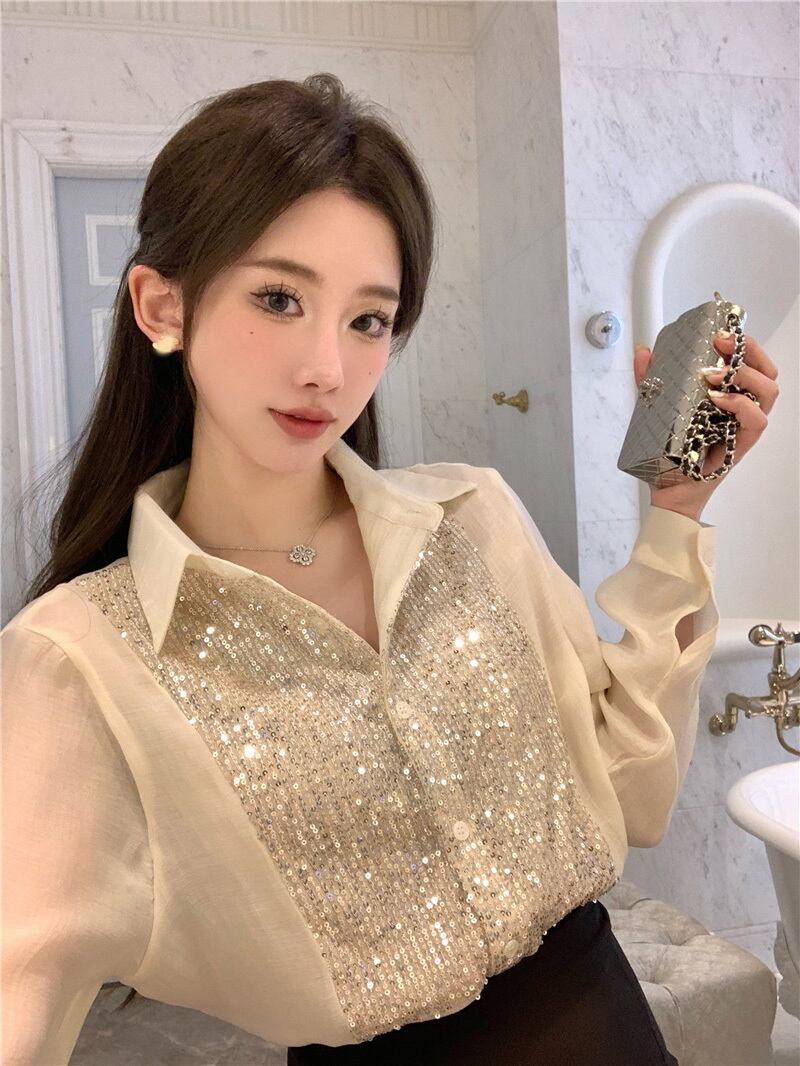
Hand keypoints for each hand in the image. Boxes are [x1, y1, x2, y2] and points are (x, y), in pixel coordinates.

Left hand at [633, 331, 779, 520]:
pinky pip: (756, 421)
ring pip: (768, 391)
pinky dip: (740, 405)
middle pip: (765, 371)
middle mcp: (741, 408)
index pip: (750, 362)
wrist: (666, 491)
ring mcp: (743, 426)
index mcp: (728, 395)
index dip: (742, 343)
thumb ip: (650, 381)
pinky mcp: (740, 445)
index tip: (720, 331)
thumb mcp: (655, 409)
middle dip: (748, 350)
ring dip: (745, 374)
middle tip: (721, 342)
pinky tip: (718, 400)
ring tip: (714, 373)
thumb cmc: (668, 453)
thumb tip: (643, 352)